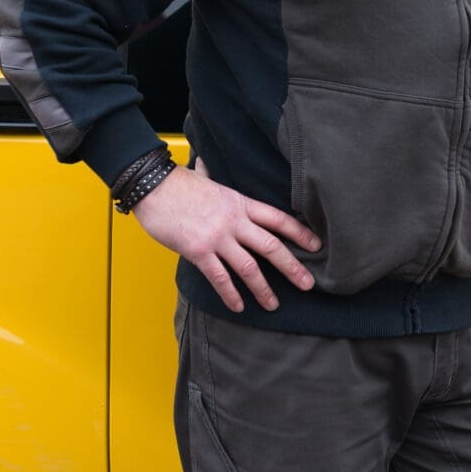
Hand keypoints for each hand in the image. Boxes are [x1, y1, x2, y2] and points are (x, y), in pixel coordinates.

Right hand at [132, 160, 319, 312]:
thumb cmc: (177, 183)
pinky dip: (230, 294)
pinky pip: (219, 277)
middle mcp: (234, 221)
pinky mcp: (198, 251)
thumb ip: (212, 176)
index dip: (300, 233)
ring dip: (263, 288)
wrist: (153, 186)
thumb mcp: (205, 178)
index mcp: (240, 203)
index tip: (317, 245)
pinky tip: (238, 307)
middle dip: (292, 267)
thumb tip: (206, 164)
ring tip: (273, 304)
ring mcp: (217, 237)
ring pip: (249, 267)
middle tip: (309, 284)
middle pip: (271, 246)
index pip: (278, 219)